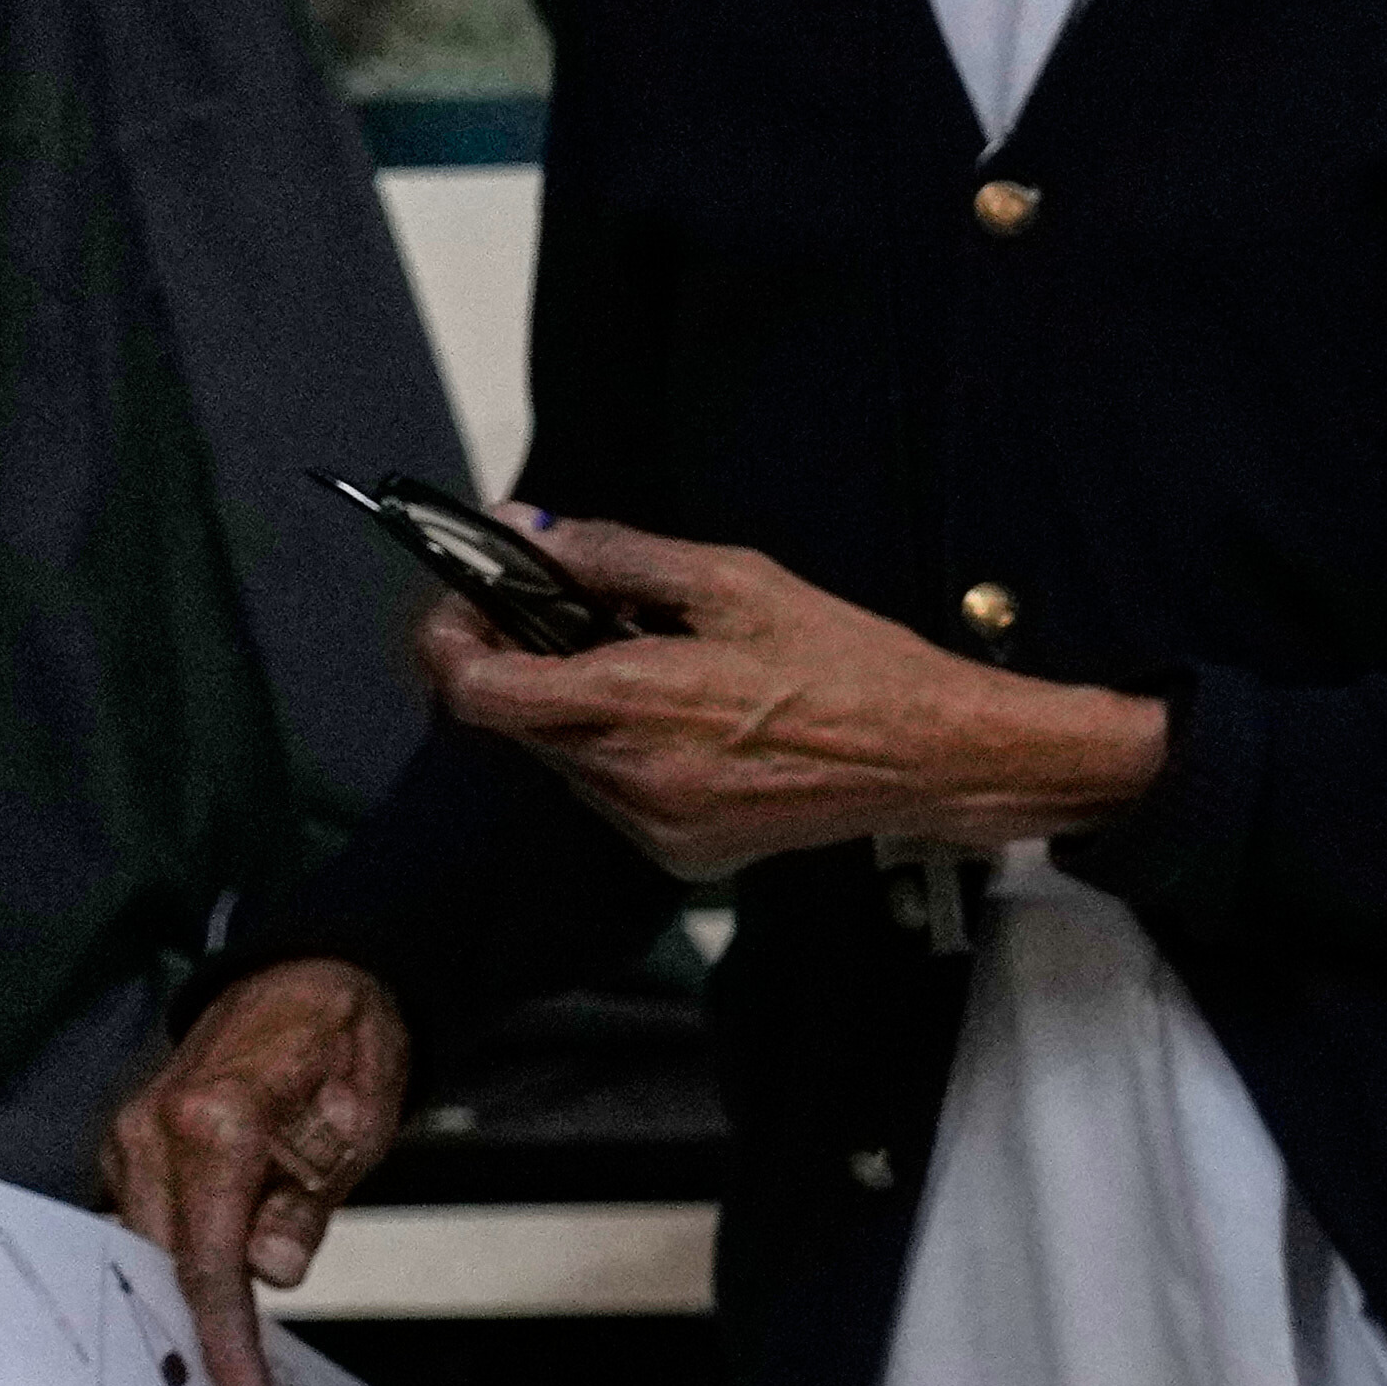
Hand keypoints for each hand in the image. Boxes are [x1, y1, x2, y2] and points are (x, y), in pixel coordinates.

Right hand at [102, 959, 409, 1385]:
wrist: (308, 979)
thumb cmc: (344, 1045)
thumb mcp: (358, 1125)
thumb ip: (309, 1202)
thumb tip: (272, 1272)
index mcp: (211, 1123)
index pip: (209, 1261)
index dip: (224, 1342)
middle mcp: (149, 1131)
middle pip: (162, 1265)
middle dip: (193, 1342)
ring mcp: (128, 1136)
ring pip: (146, 1250)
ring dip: (180, 1309)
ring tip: (218, 1378)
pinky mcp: (128, 1144)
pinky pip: (145, 1222)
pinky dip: (172, 1267)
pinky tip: (197, 1311)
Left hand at [425, 520, 1166, 879]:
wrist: (933, 758)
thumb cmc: (850, 664)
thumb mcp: (736, 581)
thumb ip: (618, 556)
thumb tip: (534, 530)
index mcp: (633, 702)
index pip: (477, 690)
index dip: (453, 644)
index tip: (470, 607)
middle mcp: (627, 778)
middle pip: (516, 723)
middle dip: (527, 666)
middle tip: (571, 621)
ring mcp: (651, 826)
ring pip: (564, 761)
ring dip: (579, 711)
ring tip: (653, 672)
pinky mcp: (679, 855)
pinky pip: (613, 797)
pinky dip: (624, 756)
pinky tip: (690, 727)